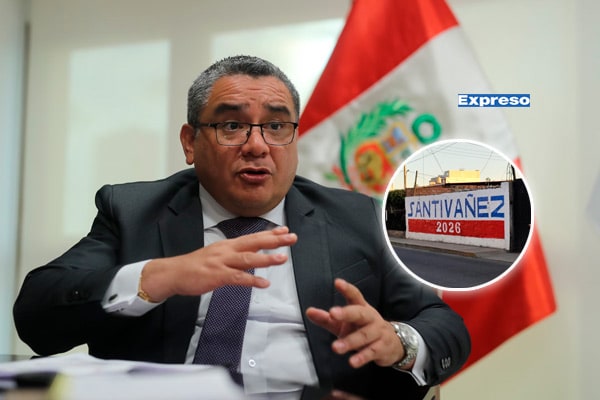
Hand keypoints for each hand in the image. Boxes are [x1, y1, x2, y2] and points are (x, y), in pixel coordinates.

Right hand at [140, 226, 296, 301]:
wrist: (174, 273)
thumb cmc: (196, 266)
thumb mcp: (218, 255)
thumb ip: (235, 256)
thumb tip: (252, 257)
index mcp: (228, 245)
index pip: (253, 236)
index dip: (270, 233)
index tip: (285, 230)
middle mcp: (227, 250)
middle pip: (254, 243)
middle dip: (274, 240)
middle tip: (291, 238)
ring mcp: (222, 263)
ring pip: (248, 259)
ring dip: (267, 258)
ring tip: (283, 258)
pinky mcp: (217, 276)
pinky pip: (238, 278)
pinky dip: (252, 281)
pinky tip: (264, 284)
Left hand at [306, 279, 404, 368]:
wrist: (393, 344)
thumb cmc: (363, 329)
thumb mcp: (345, 323)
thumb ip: (326, 318)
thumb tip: (308, 311)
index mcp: (361, 308)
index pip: (354, 296)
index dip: (347, 289)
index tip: (337, 282)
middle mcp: (370, 317)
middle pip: (359, 313)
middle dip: (346, 313)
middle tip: (332, 313)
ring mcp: (378, 332)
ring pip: (364, 335)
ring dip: (350, 341)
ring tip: (336, 347)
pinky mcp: (382, 347)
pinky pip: (372, 352)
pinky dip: (362, 357)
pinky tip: (353, 361)